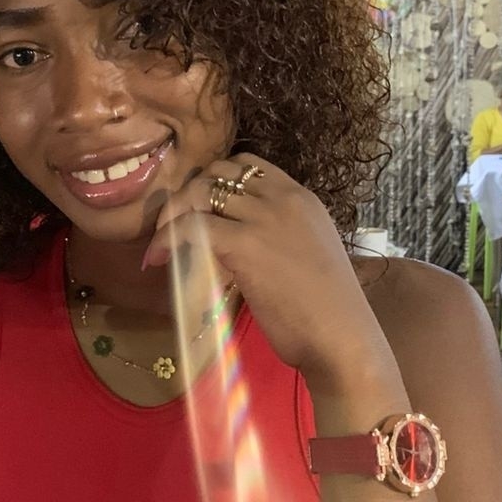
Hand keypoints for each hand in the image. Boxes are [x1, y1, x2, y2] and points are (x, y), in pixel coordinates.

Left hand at [142, 153, 397, 390]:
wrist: (342, 336)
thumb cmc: (329, 311)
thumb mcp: (307, 254)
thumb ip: (277, 238)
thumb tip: (233, 245)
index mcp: (302, 198)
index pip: (247, 165)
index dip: (215, 181)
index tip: (199, 207)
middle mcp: (283, 198)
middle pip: (218, 172)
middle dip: (189, 194)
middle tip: (172, 225)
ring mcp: (264, 217)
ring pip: (201, 192)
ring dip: (173, 214)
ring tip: (162, 241)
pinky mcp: (245, 242)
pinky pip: (192, 225)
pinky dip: (168, 238)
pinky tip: (158, 258)